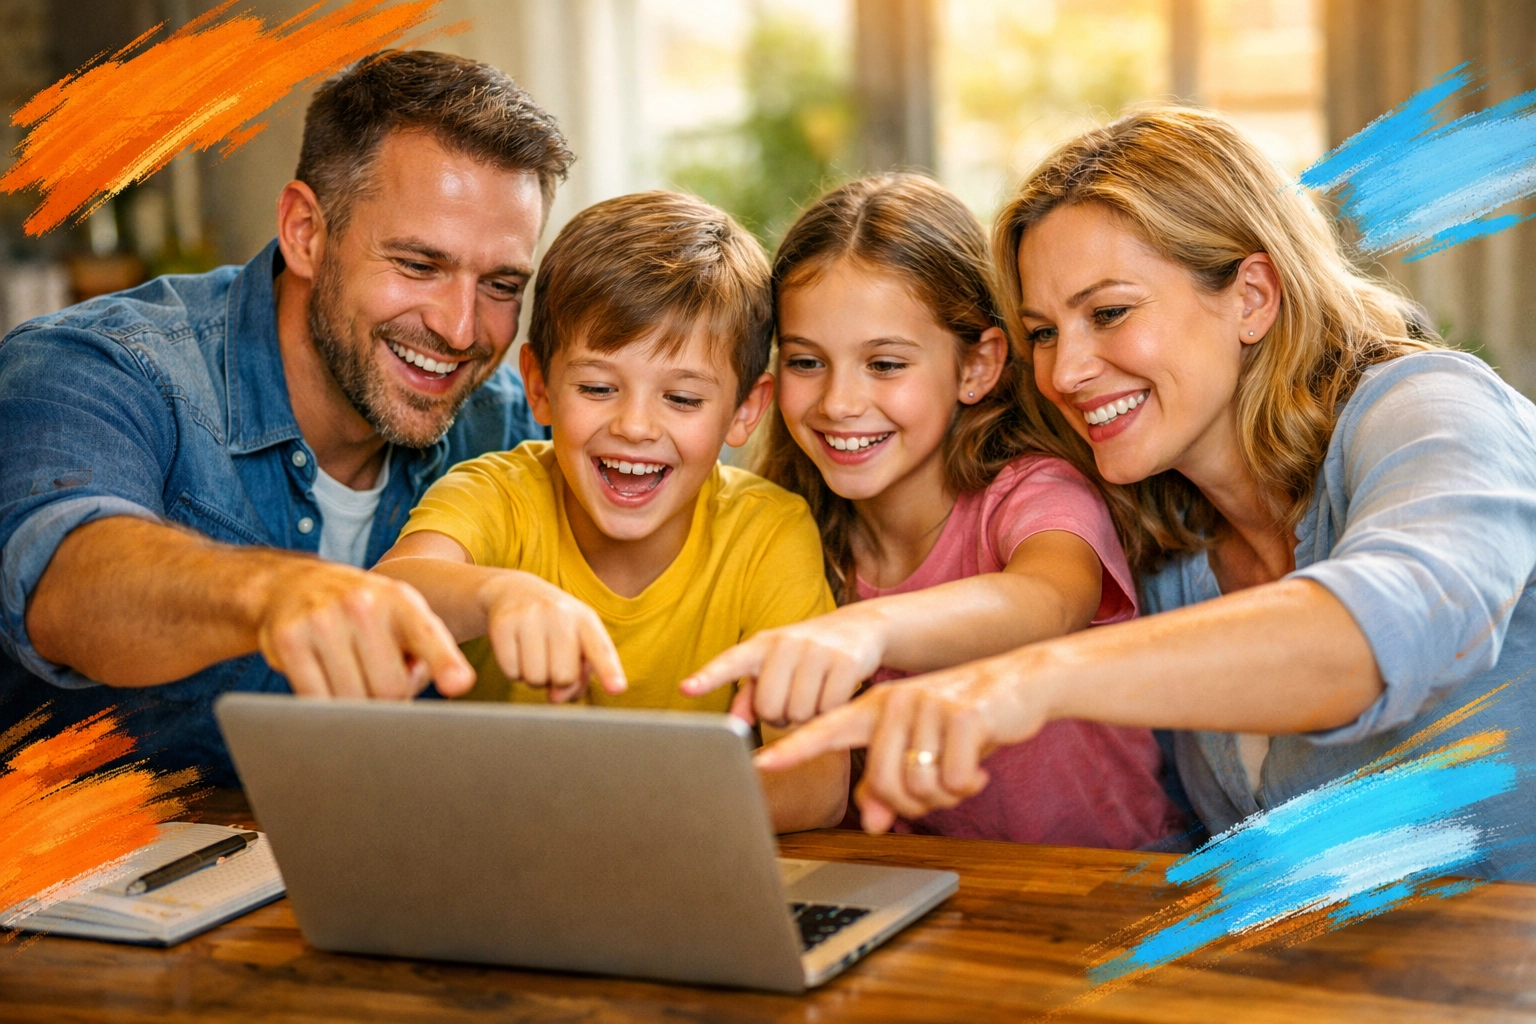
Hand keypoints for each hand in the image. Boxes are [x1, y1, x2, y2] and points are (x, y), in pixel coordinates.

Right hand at [256, 560, 472, 698]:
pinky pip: (315, 700)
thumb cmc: (364, 613)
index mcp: (400, 600)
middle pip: (389, 689)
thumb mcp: (402, 617)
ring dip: (355, 704)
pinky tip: (324, 680)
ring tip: (351, 675)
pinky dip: (324, 703)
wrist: (296, 584)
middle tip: (378, 681)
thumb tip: (440, 689)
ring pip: (352, 700)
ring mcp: (322, 620)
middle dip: (388, 700)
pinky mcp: (288, 640)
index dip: (444, 662)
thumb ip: (427, 651)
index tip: (459, 683)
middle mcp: (363, 604)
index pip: (427, 636)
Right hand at [481, 572, 626, 701]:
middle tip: (550, 660)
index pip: (600, 649)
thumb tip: (555, 698)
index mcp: (585, 619)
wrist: (515, 591)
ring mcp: (529, 616)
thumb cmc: (555, 626)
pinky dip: (513, 671)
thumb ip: (578, 676)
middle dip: (556, 680)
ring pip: (535, 679)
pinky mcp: (502, 624)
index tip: (617, 689)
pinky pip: (511, 672)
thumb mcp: (576, 642)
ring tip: (534, 653)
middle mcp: (559, 613)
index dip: (609, 670)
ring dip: (534, 677)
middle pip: (564, 677)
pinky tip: (517, 650)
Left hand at [678, 607, 886, 725]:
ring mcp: (817, 650)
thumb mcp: (776, 665)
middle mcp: (786, 643)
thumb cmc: (807, 653)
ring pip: (799, 713)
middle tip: (792, 701)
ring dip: (807, 716)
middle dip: (780, 716)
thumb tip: (735, 723)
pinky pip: (829, 708)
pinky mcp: (846, 661)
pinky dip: (831, 711)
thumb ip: (751, 694)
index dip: (709, 677)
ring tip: (814, 695)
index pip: (731, 662)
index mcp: (762, 644)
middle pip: (769, 708)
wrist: (861, 626)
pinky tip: (835, 694)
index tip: (686, 689)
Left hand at [752, 654, 1048, 832]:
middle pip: (883, 783)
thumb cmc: (964, 721)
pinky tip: (979, 769)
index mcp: (875, 709)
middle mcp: (894, 703)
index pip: (824, 730)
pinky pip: (952, 778)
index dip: (793, 749)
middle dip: (913, 804)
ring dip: (945, 794)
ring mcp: (926, 706)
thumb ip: (891, 784)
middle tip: (940, 790)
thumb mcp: (924, 750)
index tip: (760, 762)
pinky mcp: (961, 715)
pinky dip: (968, 784)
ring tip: (961, 773)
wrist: (1021, 683)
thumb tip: (870, 823)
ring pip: (918, 786)